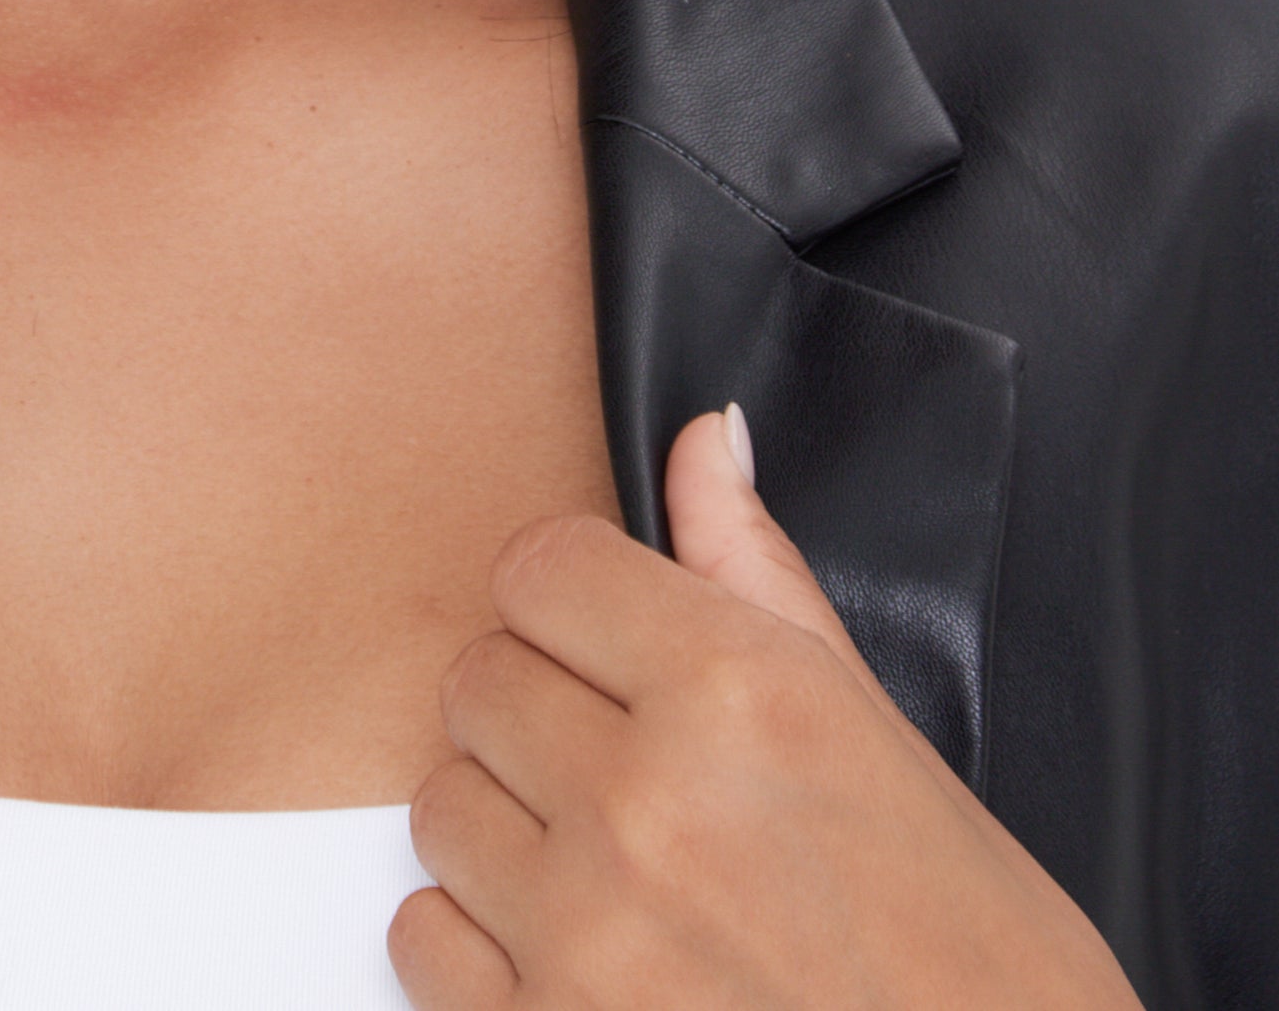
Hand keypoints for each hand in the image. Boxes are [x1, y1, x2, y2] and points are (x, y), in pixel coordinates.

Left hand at [389, 408, 1140, 1007]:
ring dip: (508, 831)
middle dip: (541, 712)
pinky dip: (481, 948)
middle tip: (629, 772)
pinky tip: (578, 960)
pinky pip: (422, 937)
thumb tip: (704, 439)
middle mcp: (647, 801)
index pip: (541, 564)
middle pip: (480, 676)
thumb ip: (760, 581)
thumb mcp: (888, 747)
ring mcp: (584, 934)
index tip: (611, 642)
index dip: (575, 601)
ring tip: (615, 875)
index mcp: (741, 694)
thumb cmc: (974, 966)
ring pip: (441, 802)